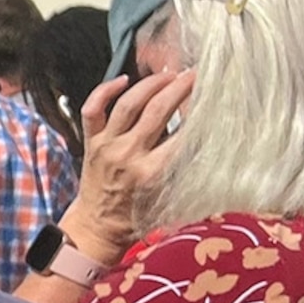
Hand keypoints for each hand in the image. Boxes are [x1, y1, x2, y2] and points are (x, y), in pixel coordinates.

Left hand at [64, 67, 196, 260]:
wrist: (96, 228)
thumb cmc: (134, 218)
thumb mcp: (168, 199)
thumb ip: (185, 173)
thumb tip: (208, 146)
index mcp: (151, 173)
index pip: (182, 135)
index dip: (200, 114)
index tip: (212, 99)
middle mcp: (128, 155)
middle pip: (157, 110)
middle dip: (179, 88)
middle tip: (194, 75)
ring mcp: (107, 146)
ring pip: (128, 104)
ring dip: (150, 84)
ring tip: (168, 75)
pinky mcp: (90, 142)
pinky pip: (92, 109)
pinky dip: (105, 91)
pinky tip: (122, 79)